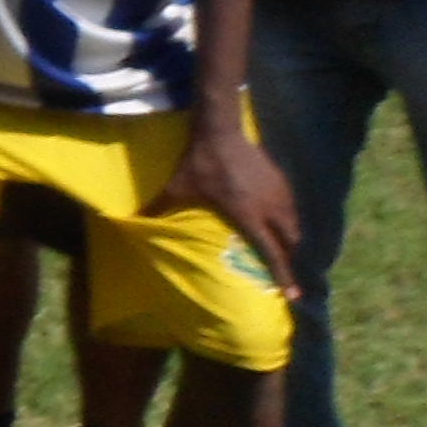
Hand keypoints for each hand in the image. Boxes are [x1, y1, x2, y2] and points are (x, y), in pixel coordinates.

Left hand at [150, 120, 300, 300]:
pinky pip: (292, 208)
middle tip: (285, 269)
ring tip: (282, 248)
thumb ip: (158, 206)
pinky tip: (276, 220)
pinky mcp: (283, 182)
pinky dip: (288, 220)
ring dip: (291, 239)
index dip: (283, 274)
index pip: (271, 252)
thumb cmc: (199, 163)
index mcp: (248, 216)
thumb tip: (132, 219)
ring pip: (295, 225)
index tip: (293, 295)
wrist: (221, 131)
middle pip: (291, 242)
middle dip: (291, 258)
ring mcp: (280, 194)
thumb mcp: (177, 187)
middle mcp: (270, 209)